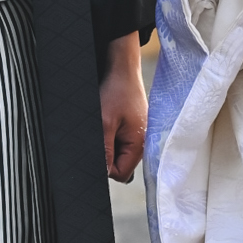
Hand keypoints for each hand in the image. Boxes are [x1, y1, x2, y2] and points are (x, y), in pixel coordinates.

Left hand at [100, 33, 147, 181]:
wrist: (122, 68)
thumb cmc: (117, 91)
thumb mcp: (104, 124)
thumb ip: (104, 152)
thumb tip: (102, 174)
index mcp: (140, 145)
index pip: (121, 174)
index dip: (105, 166)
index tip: (99, 148)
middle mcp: (143, 142)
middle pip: (121, 165)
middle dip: (107, 153)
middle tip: (103, 132)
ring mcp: (139, 134)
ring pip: (119, 153)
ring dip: (109, 143)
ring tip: (106, 123)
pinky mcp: (134, 127)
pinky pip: (120, 141)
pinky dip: (111, 134)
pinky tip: (110, 120)